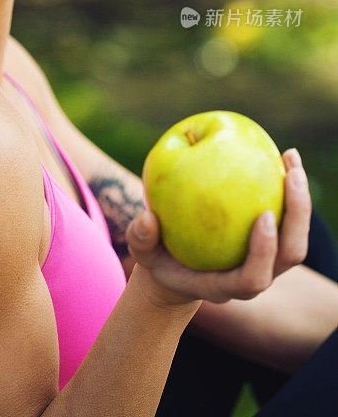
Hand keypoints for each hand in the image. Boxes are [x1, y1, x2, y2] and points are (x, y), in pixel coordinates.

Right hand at [125, 148, 311, 307]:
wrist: (180, 269)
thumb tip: (147, 216)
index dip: (264, 251)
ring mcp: (268, 260)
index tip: (265, 215)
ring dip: (301, 198)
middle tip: (291, 176)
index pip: (254, 277)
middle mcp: (255, 276)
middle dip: (298, 217)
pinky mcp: (273, 241)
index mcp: (227, 285)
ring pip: (297, 234)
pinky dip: (289, 186)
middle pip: (290, 254)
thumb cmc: (160, 259)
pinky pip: (289, 214)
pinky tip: (283, 155)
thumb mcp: (142, 251)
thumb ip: (140, 237)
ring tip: (290, 157)